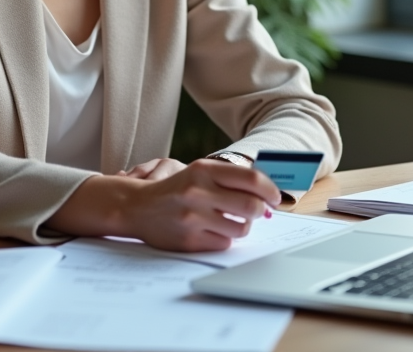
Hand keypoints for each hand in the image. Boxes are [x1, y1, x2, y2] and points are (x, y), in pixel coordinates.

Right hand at [119, 159, 279, 251]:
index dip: (270, 189)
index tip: (275, 197)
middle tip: (259, 212)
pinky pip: (225, 243)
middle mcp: (198, 191)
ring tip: (232, 221)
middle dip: (261, 211)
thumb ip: (231, 179)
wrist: (137, 207)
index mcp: (203, 169)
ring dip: (244, 226)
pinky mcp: (189, 240)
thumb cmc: (176, 189)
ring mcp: (193, 217)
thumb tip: (268, 195)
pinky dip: (224, 238)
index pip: (251, 178)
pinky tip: (212, 231)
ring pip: (242, 228)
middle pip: (251, 205)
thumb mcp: (199, 173)